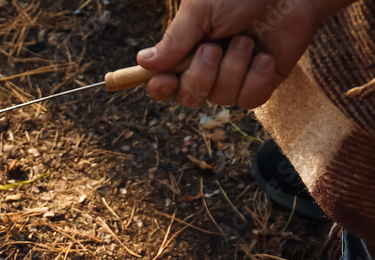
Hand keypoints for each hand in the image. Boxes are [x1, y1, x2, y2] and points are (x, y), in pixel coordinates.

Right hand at [138, 0, 354, 107]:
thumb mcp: (201, 10)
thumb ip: (174, 40)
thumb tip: (143, 62)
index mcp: (187, 49)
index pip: (164, 83)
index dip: (161, 88)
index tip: (165, 81)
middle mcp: (209, 66)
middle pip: (190, 97)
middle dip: (201, 75)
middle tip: (214, 47)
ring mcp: (236, 76)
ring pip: (221, 98)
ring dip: (233, 68)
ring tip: (247, 40)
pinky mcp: (263, 82)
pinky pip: (250, 100)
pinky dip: (256, 79)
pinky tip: (265, 57)